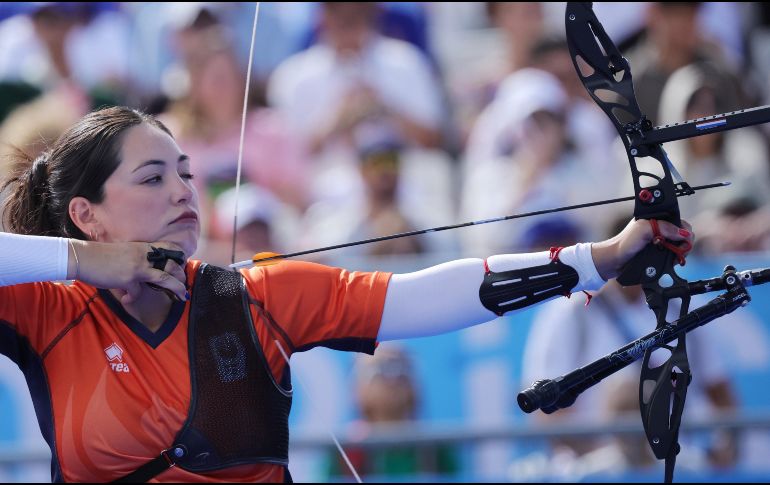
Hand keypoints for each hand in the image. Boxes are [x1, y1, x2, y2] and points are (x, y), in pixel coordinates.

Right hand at [69, 240, 188, 303]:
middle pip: (171, 264)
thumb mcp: (124, 252)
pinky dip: (132, 298)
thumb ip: (137, 258)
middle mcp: (144, 255)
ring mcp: (137, 267)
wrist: (83, 257)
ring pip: (164, 278)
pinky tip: (127, 299)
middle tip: (184, 284)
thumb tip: (144, 272)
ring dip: (176, 288)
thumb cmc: (100, 256)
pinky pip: (137, 292)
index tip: (182, 264)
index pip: (168, 247)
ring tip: (181, 296)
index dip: (178, 256)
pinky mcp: (128, 279)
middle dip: (180, 275)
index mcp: (143, 247)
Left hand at [591, 219, 693, 280]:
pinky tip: (671, 262)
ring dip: (680, 252)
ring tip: (674, 258)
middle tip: (679, 251)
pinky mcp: (659, 253)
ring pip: (680, 246)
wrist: (614, 261)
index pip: (680, 222)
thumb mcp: (643, 230)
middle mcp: (660, 230)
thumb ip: (663, 227)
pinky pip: (673, 256)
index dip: (684, 231)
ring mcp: (660, 242)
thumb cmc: (624, 243)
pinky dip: (675, 259)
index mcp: (657, 219)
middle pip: (682, 235)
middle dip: (684, 243)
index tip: (683, 240)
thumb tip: (682, 233)